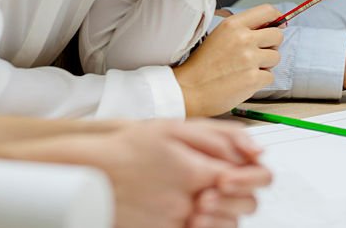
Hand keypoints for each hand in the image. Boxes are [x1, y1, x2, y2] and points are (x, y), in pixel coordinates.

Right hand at [70, 120, 270, 227]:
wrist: (90, 173)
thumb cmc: (130, 147)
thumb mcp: (174, 128)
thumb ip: (219, 138)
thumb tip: (255, 152)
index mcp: (197, 171)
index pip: (248, 179)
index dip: (250, 175)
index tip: (238, 170)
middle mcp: (190, 202)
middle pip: (244, 207)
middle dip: (242, 195)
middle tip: (224, 185)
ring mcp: (176, 222)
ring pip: (226, 225)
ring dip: (225, 213)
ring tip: (207, 199)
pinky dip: (203, 225)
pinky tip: (193, 214)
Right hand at [173, 5, 282, 116]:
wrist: (188, 90)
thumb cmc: (202, 65)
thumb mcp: (218, 35)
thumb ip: (242, 29)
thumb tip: (270, 26)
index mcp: (234, 24)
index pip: (268, 11)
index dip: (277, 18)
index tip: (277, 25)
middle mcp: (243, 38)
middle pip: (277, 36)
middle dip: (271, 45)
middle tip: (257, 53)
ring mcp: (249, 58)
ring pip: (276, 57)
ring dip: (265, 64)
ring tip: (246, 69)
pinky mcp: (253, 78)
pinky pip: (270, 76)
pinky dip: (260, 81)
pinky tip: (244, 81)